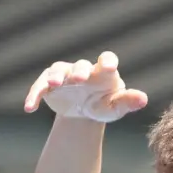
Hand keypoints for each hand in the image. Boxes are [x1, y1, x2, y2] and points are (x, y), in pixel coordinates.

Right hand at [23, 51, 147, 122]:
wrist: (83, 112)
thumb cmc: (103, 105)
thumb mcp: (115, 107)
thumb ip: (127, 101)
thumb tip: (143, 99)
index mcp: (102, 72)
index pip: (106, 60)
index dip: (107, 61)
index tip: (109, 66)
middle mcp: (82, 69)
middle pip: (80, 66)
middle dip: (78, 71)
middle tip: (78, 79)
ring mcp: (64, 75)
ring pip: (57, 71)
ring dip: (55, 76)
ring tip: (53, 84)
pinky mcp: (47, 84)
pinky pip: (39, 87)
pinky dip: (33, 95)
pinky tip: (29, 108)